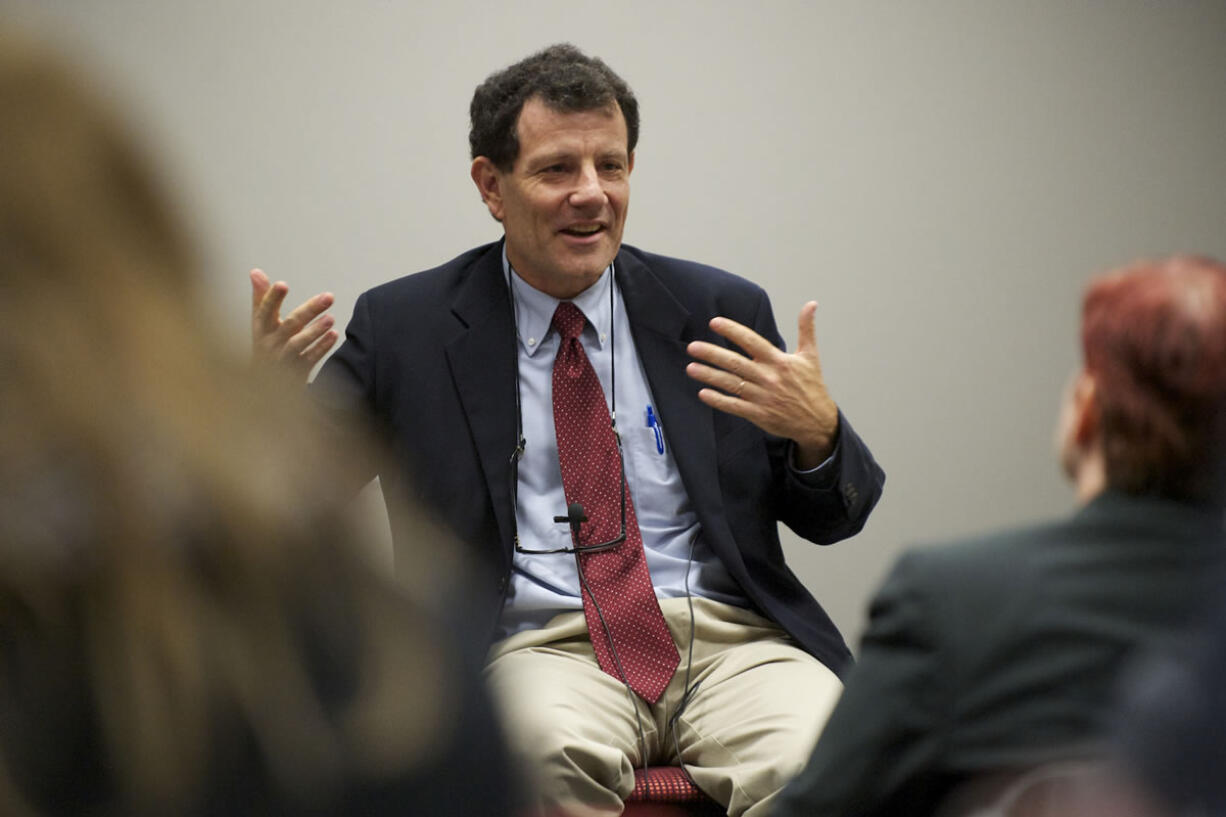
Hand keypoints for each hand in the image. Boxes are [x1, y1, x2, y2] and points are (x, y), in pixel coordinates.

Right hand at [250, 268, 337, 380]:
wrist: (264, 387)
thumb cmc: (265, 347)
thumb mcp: (260, 325)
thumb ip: (261, 298)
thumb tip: (255, 271)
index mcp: (260, 330)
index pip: (264, 311)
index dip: (272, 298)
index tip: (282, 284)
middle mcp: (269, 344)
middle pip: (289, 325)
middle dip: (309, 310)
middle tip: (329, 296)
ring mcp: (282, 359)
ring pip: (298, 344)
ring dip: (315, 331)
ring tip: (331, 318)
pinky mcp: (296, 372)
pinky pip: (309, 359)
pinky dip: (321, 348)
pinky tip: (334, 335)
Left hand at [685, 301, 837, 468]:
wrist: (817, 421)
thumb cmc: (812, 386)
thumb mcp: (811, 355)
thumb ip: (807, 328)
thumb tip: (811, 304)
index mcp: (779, 361)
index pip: (751, 341)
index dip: (732, 331)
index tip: (715, 323)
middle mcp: (769, 378)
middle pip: (735, 363)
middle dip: (712, 354)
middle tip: (693, 347)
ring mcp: (762, 397)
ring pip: (731, 384)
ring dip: (709, 376)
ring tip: (691, 368)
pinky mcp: (758, 414)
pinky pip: (734, 406)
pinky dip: (718, 400)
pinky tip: (703, 393)